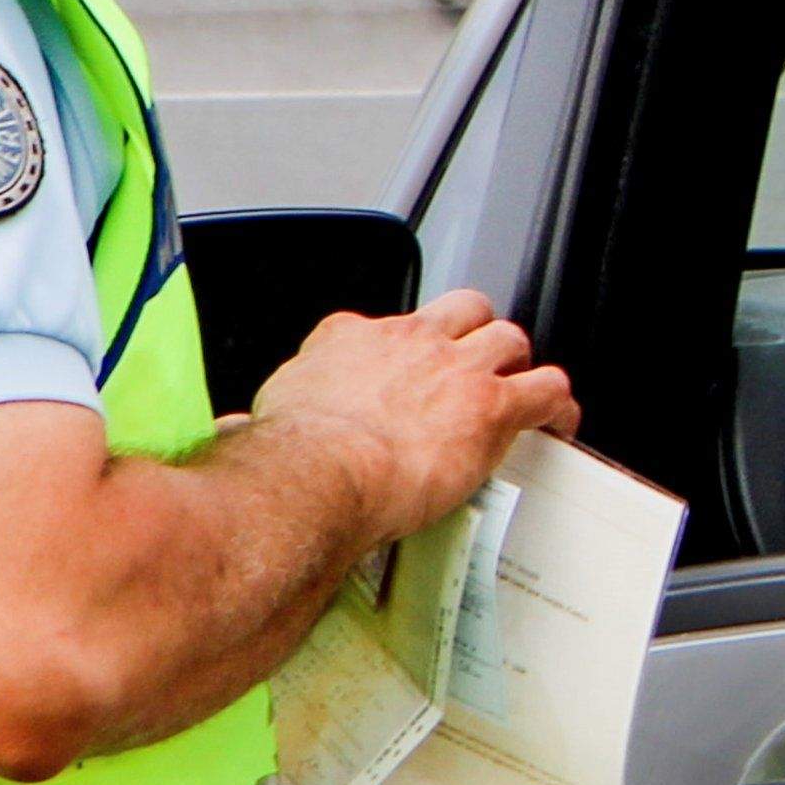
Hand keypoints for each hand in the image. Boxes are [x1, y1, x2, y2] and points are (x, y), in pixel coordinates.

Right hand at [252, 289, 577, 545]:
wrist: (320, 473)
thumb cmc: (290, 456)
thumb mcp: (259, 422)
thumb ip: (249, 422)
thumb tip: (223, 433)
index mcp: (347, 340)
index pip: (379, 326)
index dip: (398, 348)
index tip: (397, 370)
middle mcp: (405, 340)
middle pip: (458, 310)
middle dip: (472, 333)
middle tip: (474, 366)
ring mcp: (452, 367)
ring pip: (506, 338)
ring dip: (516, 363)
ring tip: (521, 387)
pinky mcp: (489, 405)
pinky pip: (545, 389)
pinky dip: (558, 404)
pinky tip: (561, 422)